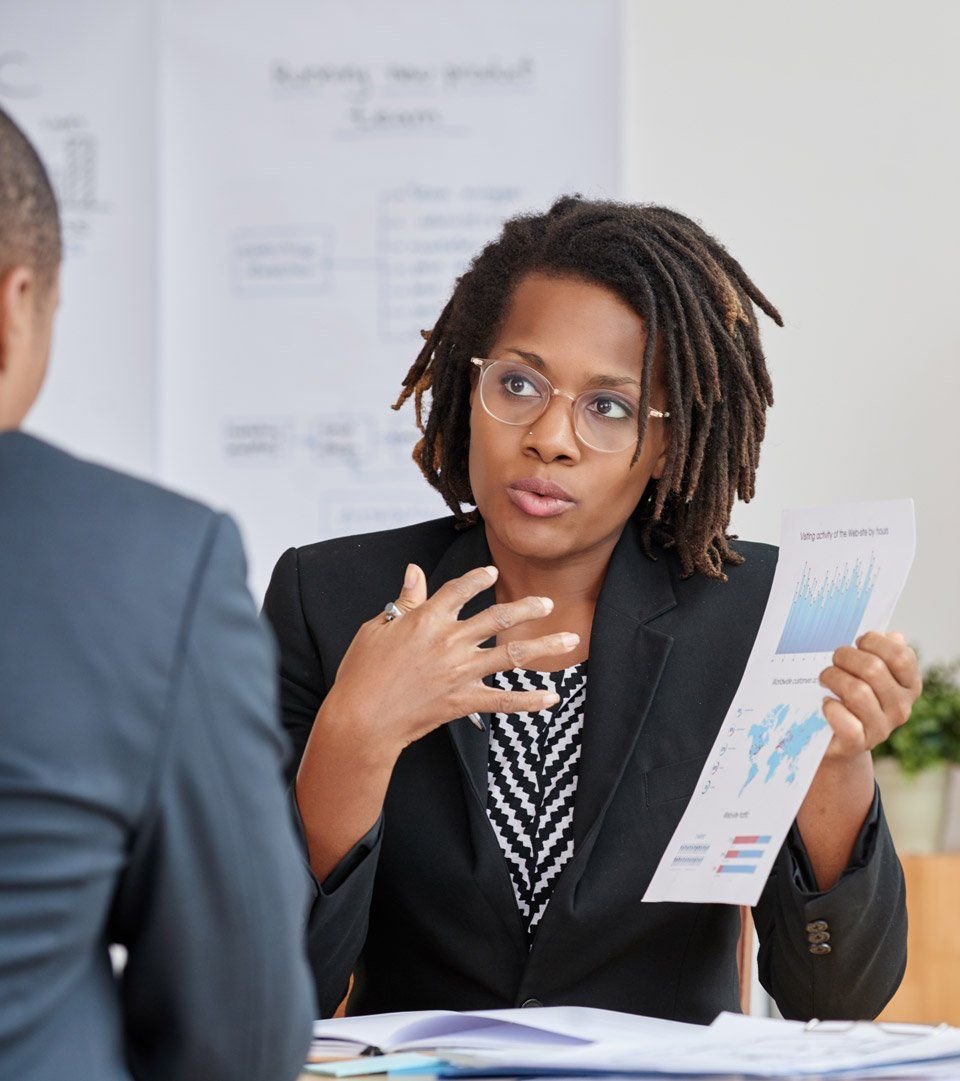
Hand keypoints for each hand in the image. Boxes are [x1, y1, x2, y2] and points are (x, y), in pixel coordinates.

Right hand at [325, 563, 577, 760]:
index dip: (478, 578)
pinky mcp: (464, 700)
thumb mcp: (376, 627)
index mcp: (427, 618)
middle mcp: (451, 640)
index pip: (460, 589)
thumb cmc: (361, 672)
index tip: (492, 572)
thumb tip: (414, 570)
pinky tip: (552, 697)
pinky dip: (530, 700)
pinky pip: (505, 700)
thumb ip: (404, 600)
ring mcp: (461, 671)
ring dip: (545, 646)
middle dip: (528, 608)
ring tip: (570, 640)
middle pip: (498, 617)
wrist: (361, 718)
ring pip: (512, 654)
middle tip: (548, 602)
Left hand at [818, 631, 921, 760]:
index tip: (858, 643)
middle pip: (874, 669)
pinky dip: (831, 709)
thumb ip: (881, 653)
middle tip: (834, 660)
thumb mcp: (868, 673)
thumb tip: (895, 637)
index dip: (875, 642)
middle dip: (845, 657)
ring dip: (833, 678)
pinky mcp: (858, 743)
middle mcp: (900, 708)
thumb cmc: (851, 695)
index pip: (901, 656)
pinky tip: (826, 703)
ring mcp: (881, 728)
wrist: (836, 737)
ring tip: (825, 679)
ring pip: (857, 691)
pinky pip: (845, 722)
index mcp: (908, 686)